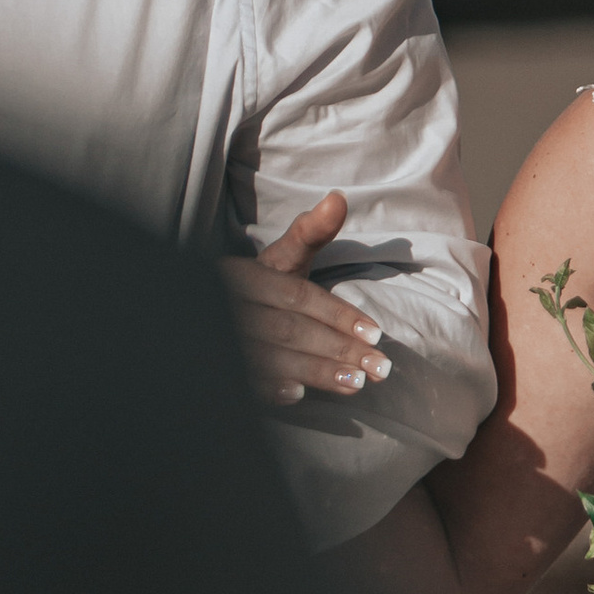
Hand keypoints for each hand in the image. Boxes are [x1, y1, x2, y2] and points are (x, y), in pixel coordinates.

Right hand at [221, 191, 393, 409]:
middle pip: (291, 329)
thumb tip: (339, 198)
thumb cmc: (262, 284)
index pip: (298, 296)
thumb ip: (312, 231)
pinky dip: (272, 388)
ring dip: (317, 372)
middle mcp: (231, 306)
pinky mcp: (221, 365)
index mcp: (245, 275)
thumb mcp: (283, 256)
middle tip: (380, 366)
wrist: (213, 308)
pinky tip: (299, 395)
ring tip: (358, 382)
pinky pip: (247, 381)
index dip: (337, 314)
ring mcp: (223, 338)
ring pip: (274, 358)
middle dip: (338, 349)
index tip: (376, 333)